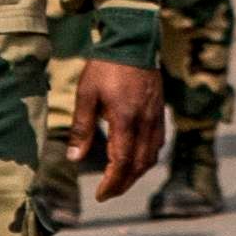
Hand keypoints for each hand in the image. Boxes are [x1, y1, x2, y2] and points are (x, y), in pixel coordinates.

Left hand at [76, 53, 168, 191]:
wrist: (133, 41)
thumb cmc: (106, 67)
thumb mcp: (86, 95)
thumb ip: (82, 128)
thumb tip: (75, 158)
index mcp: (125, 119)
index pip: (122, 162)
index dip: (112, 182)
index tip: (101, 195)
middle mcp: (145, 122)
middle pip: (139, 165)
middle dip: (124, 183)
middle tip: (108, 193)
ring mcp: (156, 117)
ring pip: (152, 156)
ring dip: (136, 173)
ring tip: (120, 179)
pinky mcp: (160, 111)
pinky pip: (159, 143)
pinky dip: (147, 157)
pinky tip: (136, 158)